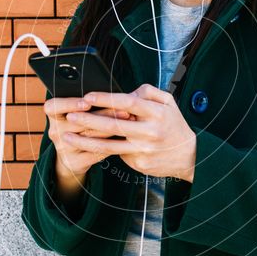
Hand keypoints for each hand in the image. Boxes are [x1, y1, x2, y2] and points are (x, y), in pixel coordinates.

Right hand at [44, 95, 134, 178]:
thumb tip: (112, 94)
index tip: (87, 102)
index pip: (53, 106)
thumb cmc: (80, 127)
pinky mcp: (74, 162)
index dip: (69, 103)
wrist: (73, 157)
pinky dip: (112, 144)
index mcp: (54, 116)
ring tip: (129, 120)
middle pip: (79, 121)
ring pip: (90, 137)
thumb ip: (89, 103)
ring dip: (112, 128)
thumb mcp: (78, 113)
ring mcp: (63, 149)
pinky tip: (125, 137)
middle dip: (104, 114)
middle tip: (124, 109)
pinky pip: (96, 152)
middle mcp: (55, 132)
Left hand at [59, 83, 196, 182]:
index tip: (88, 96)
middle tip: (71, 116)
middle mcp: (149, 132)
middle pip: (114, 125)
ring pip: (109, 145)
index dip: (106, 99)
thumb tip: (125, 93)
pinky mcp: (139, 164)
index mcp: (156, 113)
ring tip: (67, 137)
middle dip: (89, 120)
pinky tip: (87, 146)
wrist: (189, 156)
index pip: (128, 103)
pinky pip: (118, 154)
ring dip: (85, 141)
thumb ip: (147, 92)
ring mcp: (143, 150)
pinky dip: (102, 149)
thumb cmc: (174, 125)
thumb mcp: (168, 102)